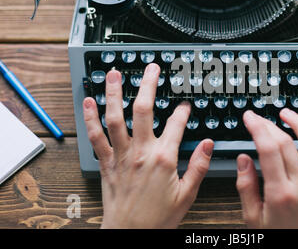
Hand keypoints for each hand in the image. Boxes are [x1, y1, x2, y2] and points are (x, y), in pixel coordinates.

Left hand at [82, 64, 213, 228]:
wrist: (130, 234)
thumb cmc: (158, 218)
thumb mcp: (187, 194)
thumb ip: (198, 166)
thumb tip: (207, 144)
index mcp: (164, 158)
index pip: (176, 123)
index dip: (182, 110)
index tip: (184, 104)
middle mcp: (141, 152)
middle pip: (143, 110)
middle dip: (148, 85)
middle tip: (150, 68)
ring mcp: (121, 156)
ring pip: (115, 118)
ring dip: (114, 93)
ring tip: (113, 74)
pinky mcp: (107, 163)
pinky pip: (96, 137)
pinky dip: (90, 119)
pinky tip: (89, 102)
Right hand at [236, 109, 297, 228]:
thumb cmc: (279, 238)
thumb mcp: (253, 219)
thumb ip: (247, 187)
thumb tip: (243, 159)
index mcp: (280, 194)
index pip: (269, 150)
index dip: (258, 128)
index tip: (250, 118)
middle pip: (287, 143)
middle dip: (269, 125)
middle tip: (258, 117)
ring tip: (285, 113)